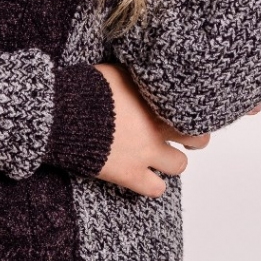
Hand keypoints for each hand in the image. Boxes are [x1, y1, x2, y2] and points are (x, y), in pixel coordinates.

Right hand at [92, 62, 218, 196]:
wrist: (64, 114)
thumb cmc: (87, 88)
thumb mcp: (118, 72)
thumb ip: (139, 78)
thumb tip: (148, 76)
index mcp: (157, 100)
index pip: (193, 108)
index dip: (191, 112)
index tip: (185, 113)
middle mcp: (157, 126)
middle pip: (197, 138)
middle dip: (192, 138)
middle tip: (182, 138)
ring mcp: (146, 152)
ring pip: (180, 165)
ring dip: (171, 161)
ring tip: (160, 157)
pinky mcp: (130, 174)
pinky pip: (156, 189)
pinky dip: (153, 184)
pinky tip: (145, 177)